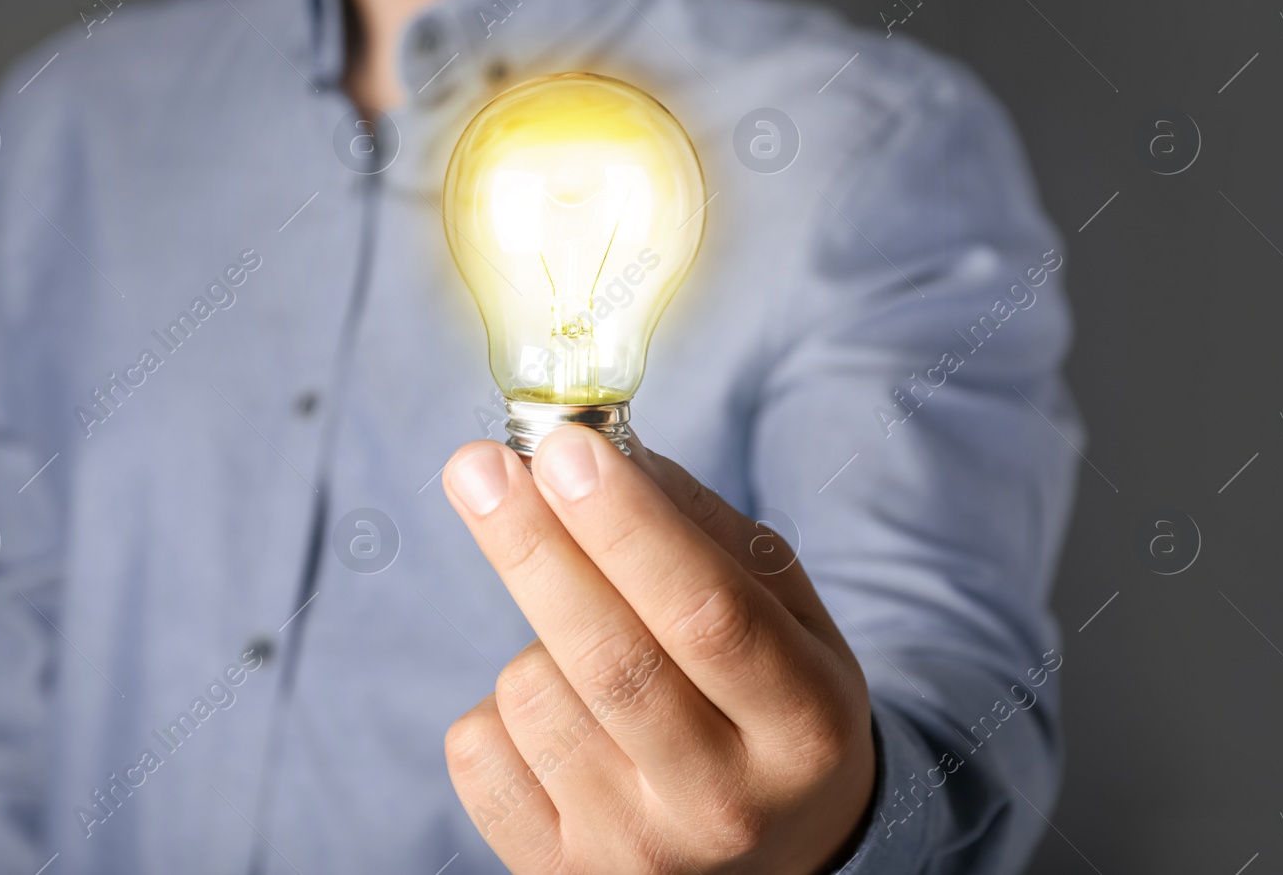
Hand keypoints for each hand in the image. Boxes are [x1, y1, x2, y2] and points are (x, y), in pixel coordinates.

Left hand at [441, 426, 875, 873]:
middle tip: (478, 464)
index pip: (708, 613)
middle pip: (610, 659)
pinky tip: (559, 716)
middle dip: (533, 545)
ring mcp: (639, 853)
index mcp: (804, 725)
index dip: (628, 525)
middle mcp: (727, 803)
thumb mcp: (785, 611)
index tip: (563, 449)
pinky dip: (498, 706)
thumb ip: (700, 528)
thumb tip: (591, 451)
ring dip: (533, 635)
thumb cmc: (772, 701)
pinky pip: (479, 750)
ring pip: (533, 693)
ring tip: (586, 651)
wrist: (778, 855)